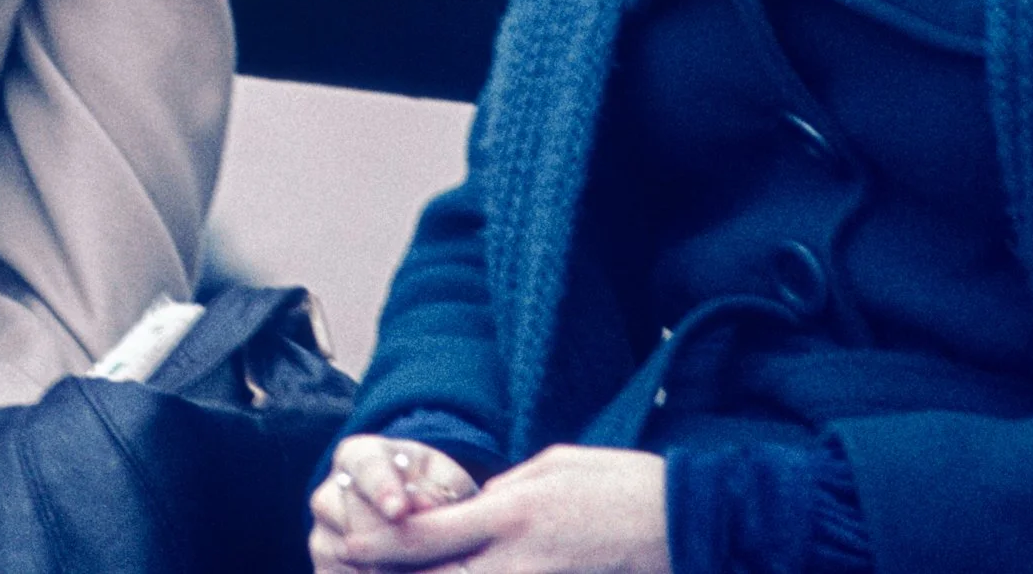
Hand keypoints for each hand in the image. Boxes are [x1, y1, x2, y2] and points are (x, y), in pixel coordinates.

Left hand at [323, 444, 667, 573]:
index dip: (378, 544)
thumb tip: (471, 508)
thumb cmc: (620, 485)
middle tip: (357, 568)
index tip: (347, 542)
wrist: (685, 523)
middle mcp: (514, 560)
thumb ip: (501, 493)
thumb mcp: (551, 468)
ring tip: (402, 573)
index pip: (423, 536)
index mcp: (508, 514)